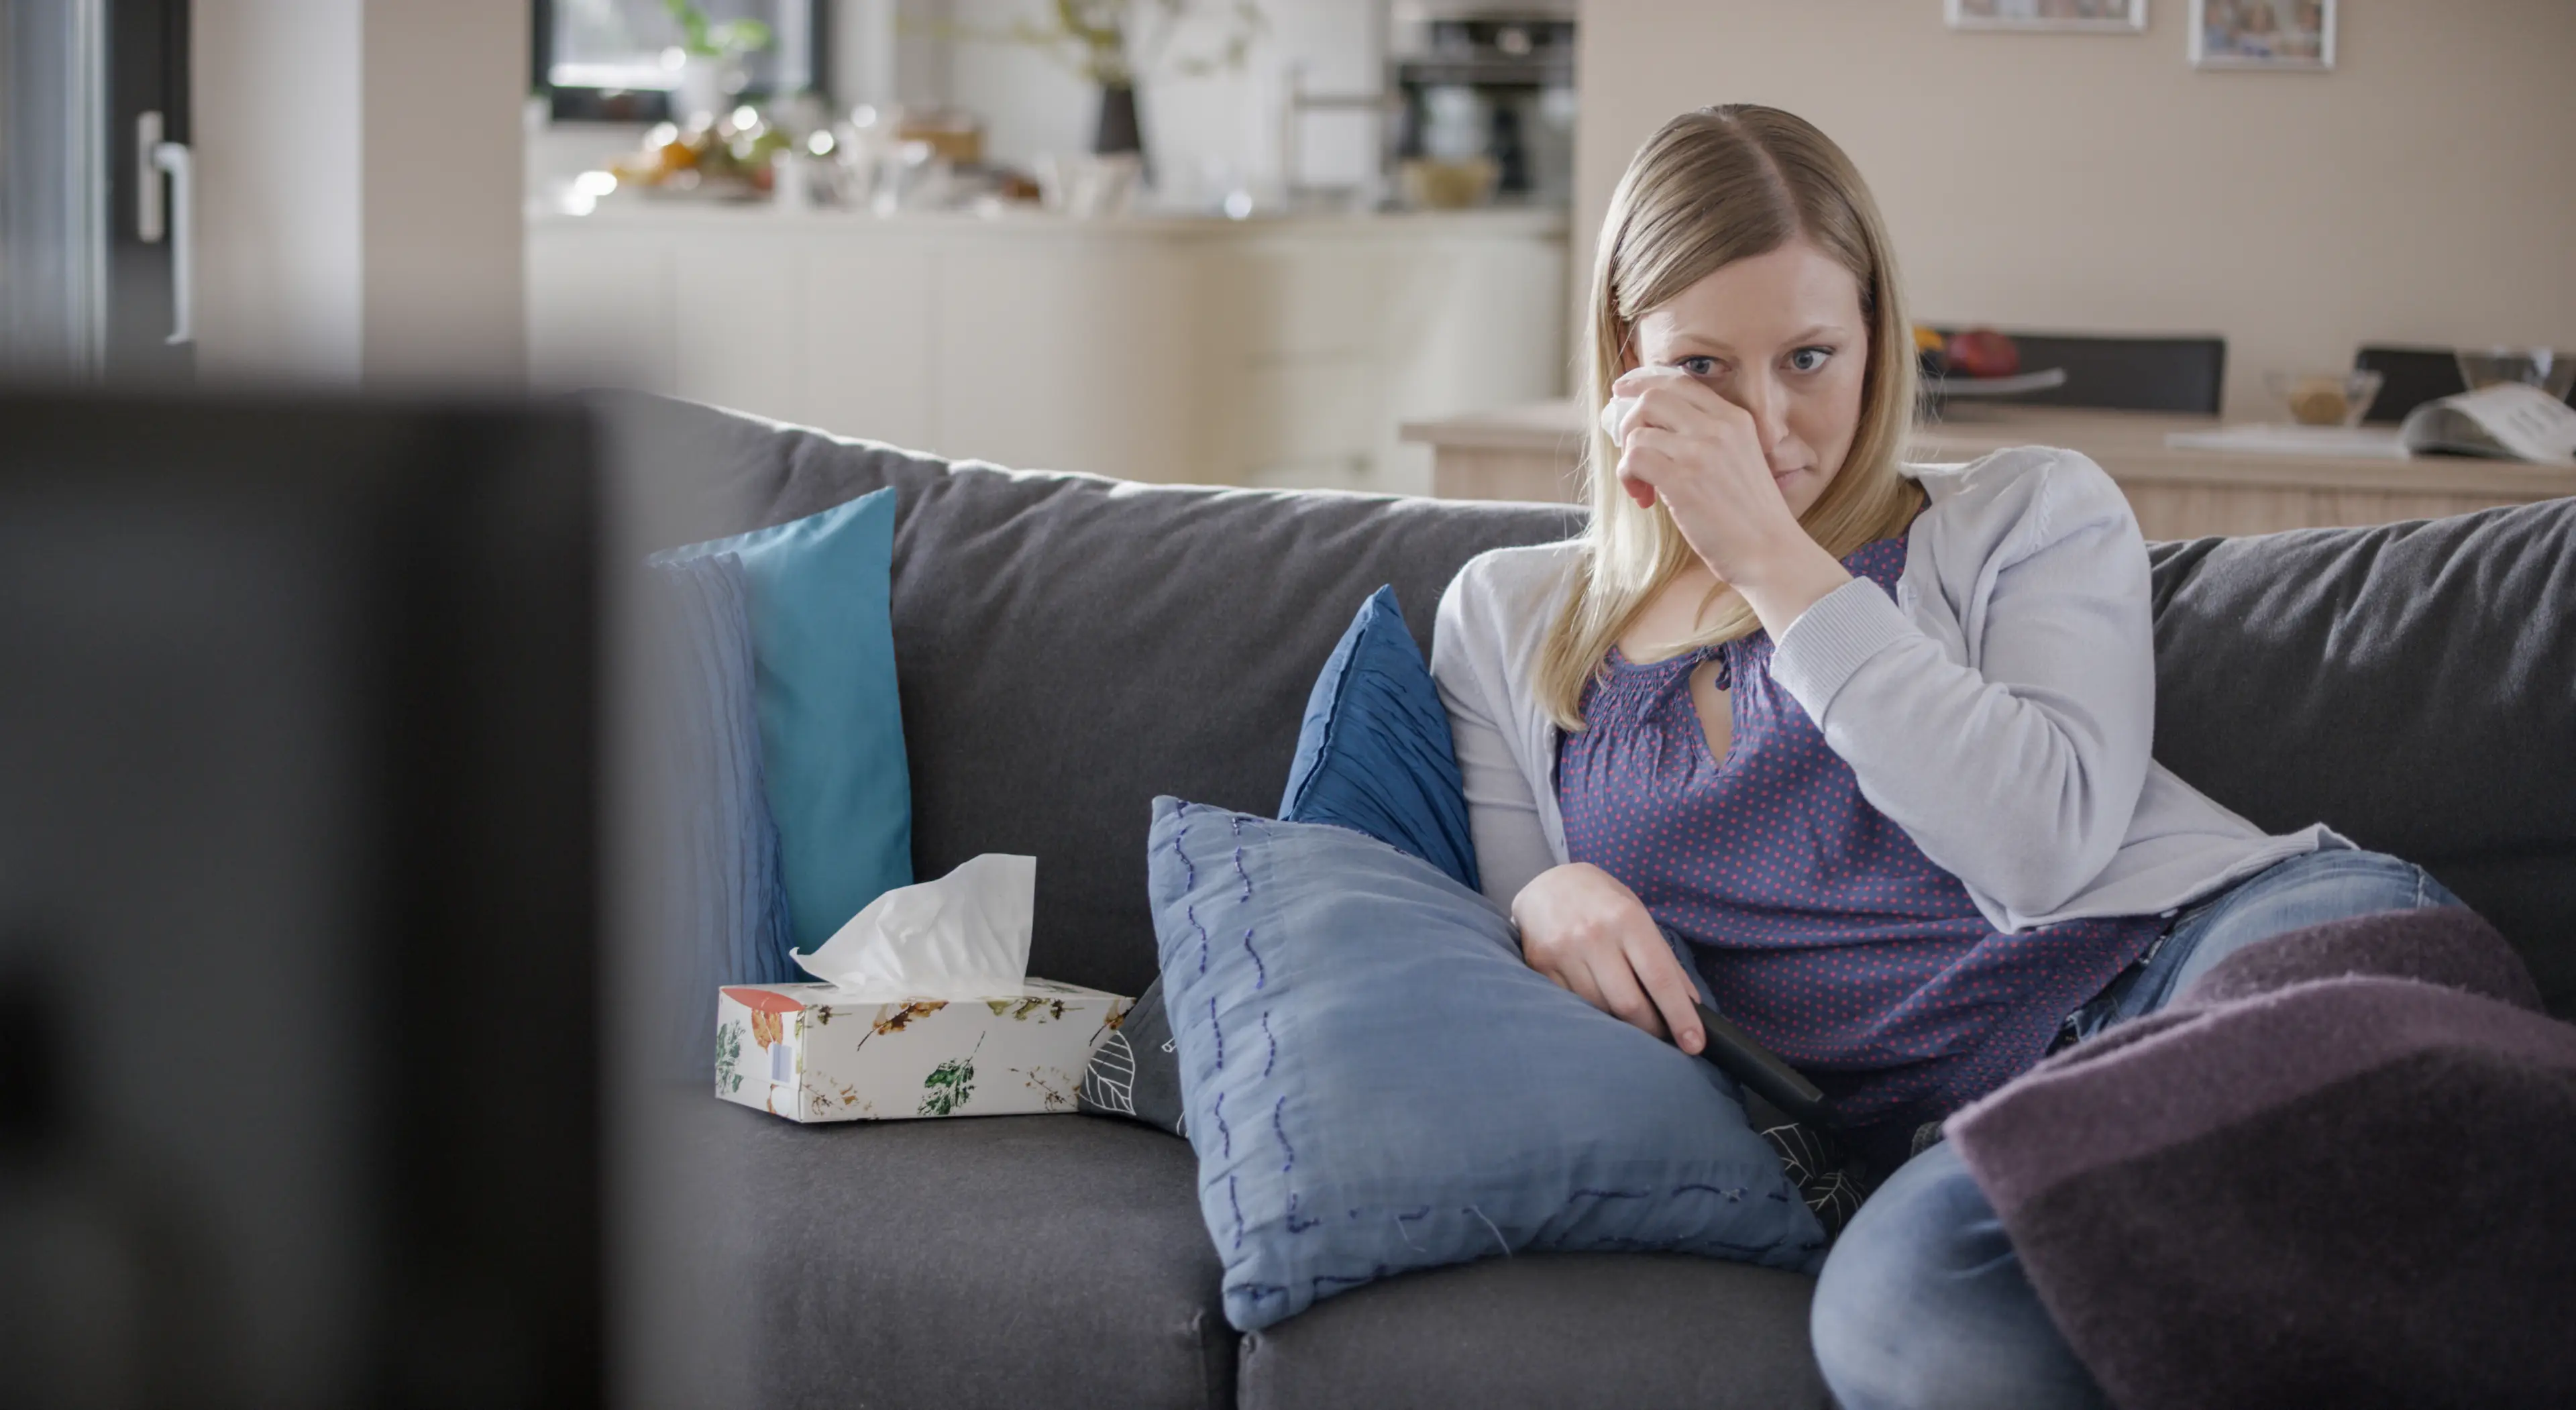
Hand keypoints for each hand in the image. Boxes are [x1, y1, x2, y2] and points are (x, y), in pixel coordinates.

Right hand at [1511, 862, 1704, 1053]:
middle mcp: (1593, 935)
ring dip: (1620, 1022)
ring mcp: (1562, 951)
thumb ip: (1663, 958)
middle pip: (1629, 1004)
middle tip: (1662, 1033)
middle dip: (1651, 1027)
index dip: (1679, 1015)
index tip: (1694, 1044)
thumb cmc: (1601, 901)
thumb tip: (1690, 1004)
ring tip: (1628, 1013)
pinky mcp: (1539, 965)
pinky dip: (1591, 1011)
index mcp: (1626, 918)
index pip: (1659, 978)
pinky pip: (1573, 1005)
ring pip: (1600, 1009)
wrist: (1546, 884)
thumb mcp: (1638, 914)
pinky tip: (1597, 1001)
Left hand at [1603, 366, 1815, 583]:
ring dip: (1629, 460)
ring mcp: (1700, 452)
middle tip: (1631, 453)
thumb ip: (1707, 440)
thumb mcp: (1740, 460)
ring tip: (1643, 488)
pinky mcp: (1682, 480)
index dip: (1644, 383)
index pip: (1680, 382)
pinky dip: (1628, 477)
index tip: (1623, 391)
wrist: (1771, 552)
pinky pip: (1634, 459)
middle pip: (1652, 397)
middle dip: (1629, 422)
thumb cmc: (1752, 518)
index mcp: (1735, 419)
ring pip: (1638, 431)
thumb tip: (1653, 431)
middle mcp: (1718, 428)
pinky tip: (1644, 499)